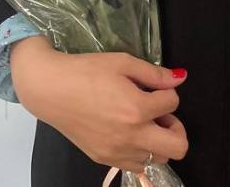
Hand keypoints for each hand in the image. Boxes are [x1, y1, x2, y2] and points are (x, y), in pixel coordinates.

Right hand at [9, 37, 188, 172]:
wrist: (50, 89)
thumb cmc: (85, 71)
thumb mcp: (122, 62)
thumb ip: (154, 73)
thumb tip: (180, 78)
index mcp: (137, 109)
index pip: (173, 102)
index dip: (167, 91)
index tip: (154, 86)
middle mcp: (130, 136)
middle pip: (178, 147)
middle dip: (176, 127)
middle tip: (160, 112)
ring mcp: (117, 152)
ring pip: (158, 159)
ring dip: (159, 140)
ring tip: (142, 121)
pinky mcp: (104, 159)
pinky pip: (136, 166)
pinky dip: (140, 152)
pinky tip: (129, 133)